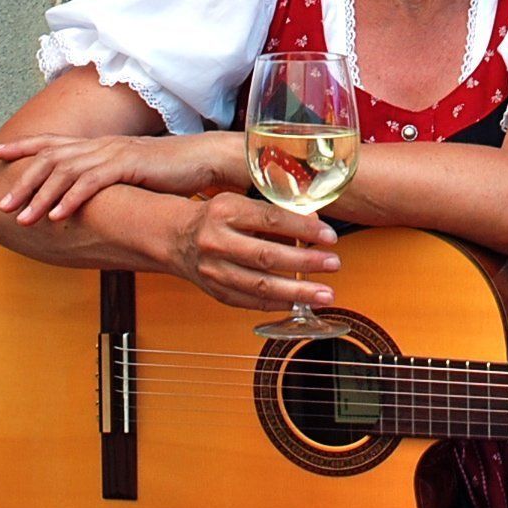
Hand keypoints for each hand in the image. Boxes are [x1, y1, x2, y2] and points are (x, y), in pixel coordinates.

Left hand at [0, 132, 235, 222]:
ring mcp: (112, 154)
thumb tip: (86, 196)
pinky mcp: (128, 166)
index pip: (52, 142)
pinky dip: (71, 199)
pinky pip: (92, 183)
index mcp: (98, 145)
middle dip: (22, 181)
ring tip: (22, 218)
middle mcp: (100, 145)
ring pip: (65, 172)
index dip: (22, 147)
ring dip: (40, 197)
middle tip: (2, 204)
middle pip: (50, 159)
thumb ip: (106, 180)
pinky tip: (57, 215)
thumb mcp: (129, 174)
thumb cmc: (168, 171)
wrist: (201, 160)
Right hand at [167, 194, 341, 311]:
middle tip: (333, 263)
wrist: (174, 238)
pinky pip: (251, 302)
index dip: (302, 228)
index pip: (270, 219)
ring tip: (325, 294)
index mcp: (225, 212)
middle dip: (305, 262)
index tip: (329, 236)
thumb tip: (314, 224)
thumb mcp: (239, 202)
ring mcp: (215, 270)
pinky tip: (299, 304)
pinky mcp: (216, 291)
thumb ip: (273, 212)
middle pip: (266, 255)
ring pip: (260, 285)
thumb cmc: (214, 216)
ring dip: (297, 292)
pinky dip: (278, 305)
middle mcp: (217, 241)